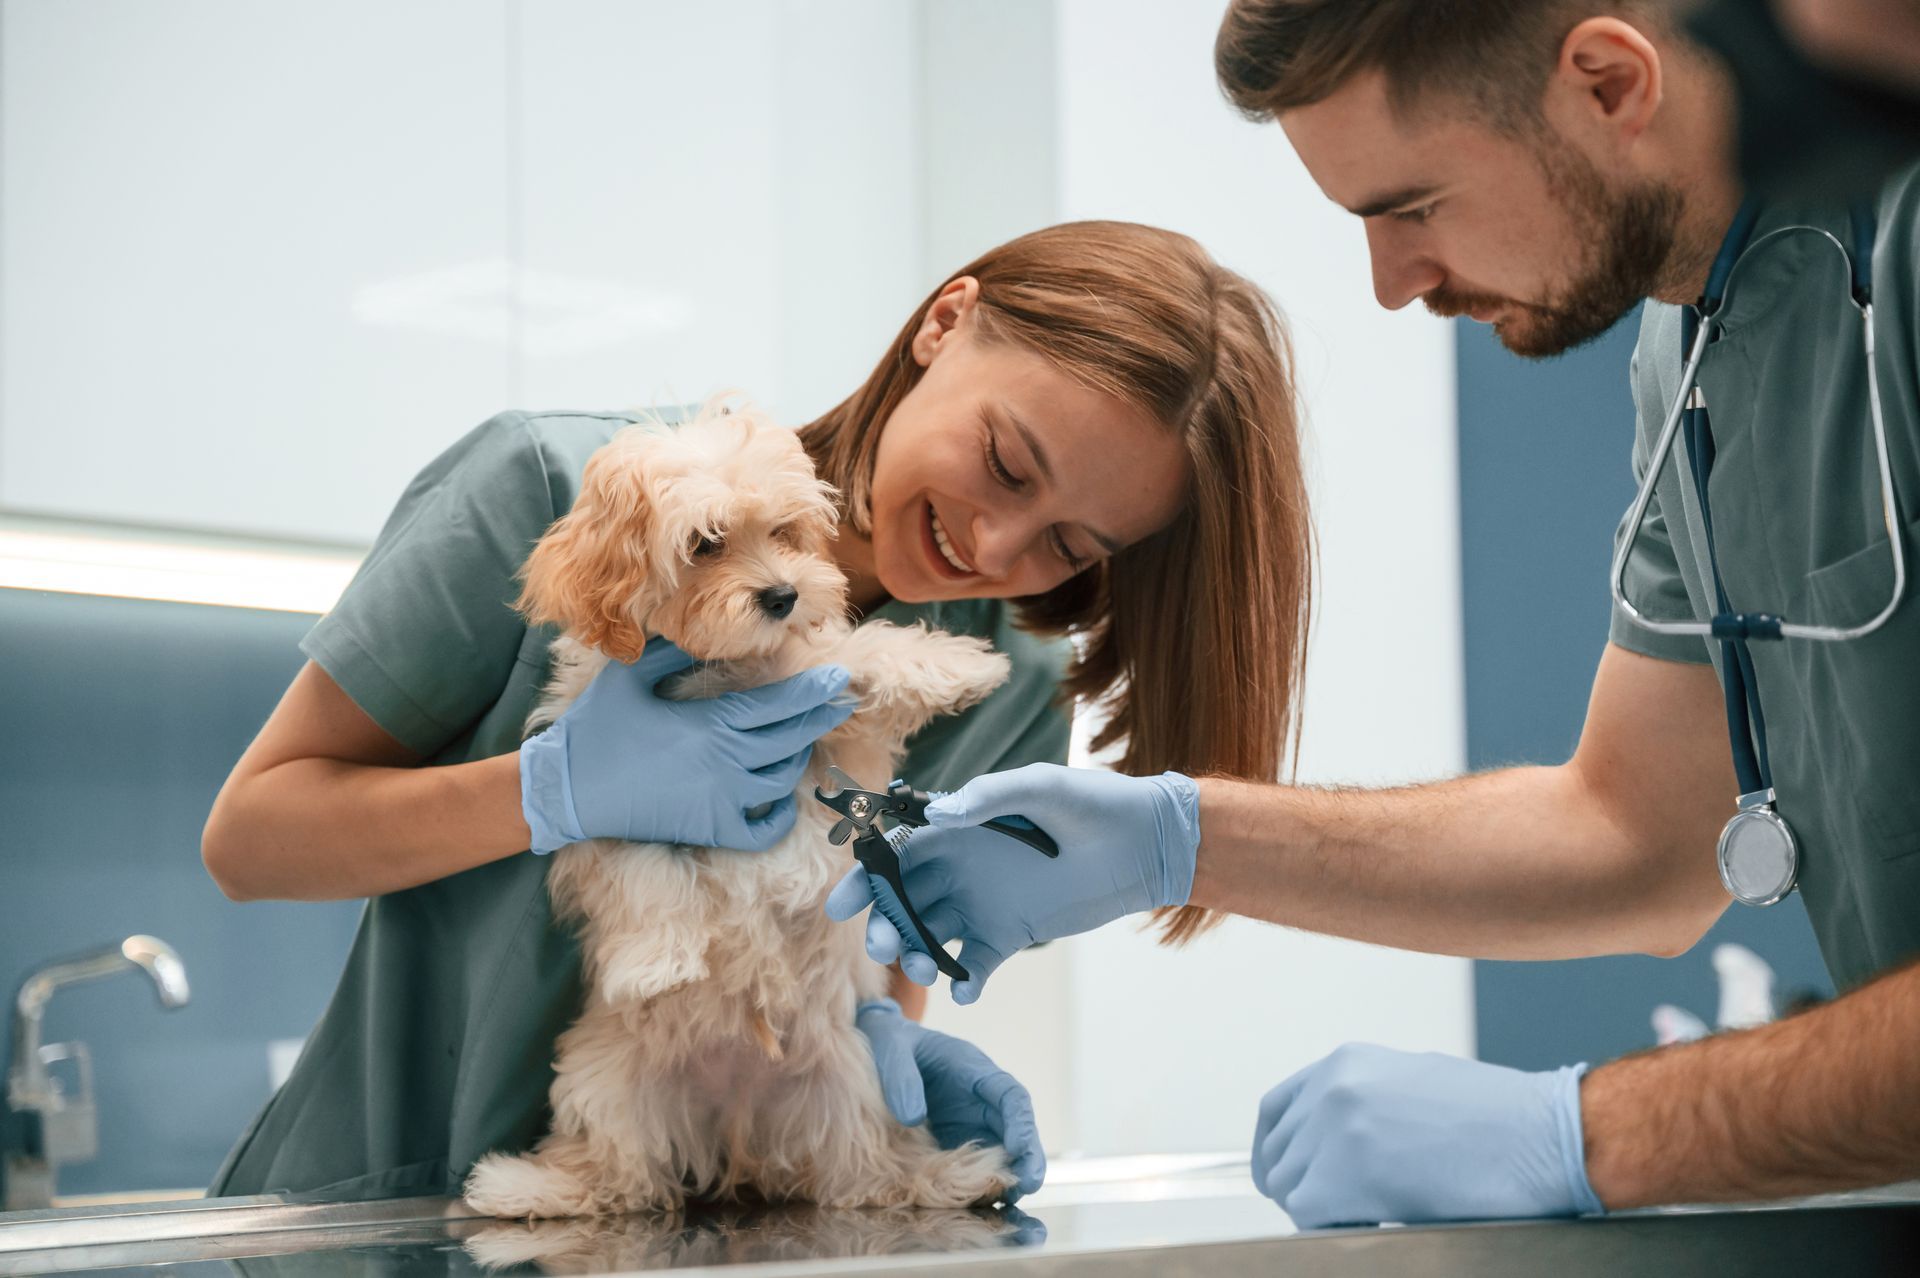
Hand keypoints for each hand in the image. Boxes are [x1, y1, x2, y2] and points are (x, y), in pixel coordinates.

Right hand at [520, 636, 850, 852]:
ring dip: (797, 758)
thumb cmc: (596, 729)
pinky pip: (763, 829)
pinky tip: (780, 797)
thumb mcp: (630, 676)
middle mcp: (726, 765)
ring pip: (782, 781)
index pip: (780, 705)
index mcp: (711, 725)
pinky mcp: (711, 829)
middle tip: (841, 701)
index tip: (840, 676)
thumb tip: (706, 634)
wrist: (566, 791)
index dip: (813, 690)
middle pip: (792, 740)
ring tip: (801, 739)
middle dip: (821, 717)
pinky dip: (779, 815)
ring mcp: (722, 802)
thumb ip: (673, 652)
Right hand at [825, 763, 1199, 1002]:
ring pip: (929, 936)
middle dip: (883, 925)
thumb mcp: (1040, 787)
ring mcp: (981, 905)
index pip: (893, 856)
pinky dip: (963, 982)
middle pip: (902, 902)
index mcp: (955, 830)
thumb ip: (987, 798)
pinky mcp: (1009, 936)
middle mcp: (958, 869)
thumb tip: (937, 817)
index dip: (863, 881)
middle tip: (883, 946)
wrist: (1143, 843)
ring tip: (925, 967)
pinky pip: (972, 964)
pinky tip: (967, 990)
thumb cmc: (1092, 802)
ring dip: (915, 955)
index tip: (841, 908)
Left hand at [854, 998, 1045, 1201]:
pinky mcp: (956, 1139)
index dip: (1020, 1122)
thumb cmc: (891, 1042)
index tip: (1020, 1148)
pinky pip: (977, 1162)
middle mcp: (980, 1097)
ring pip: (1004, 1148)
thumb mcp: (892, 1049)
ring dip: (1012, 1172)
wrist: (879, 1047)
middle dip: (1028, 1155)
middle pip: (1017, 1126)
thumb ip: (901, 1078)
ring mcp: (970, 1120)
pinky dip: (985, 1180)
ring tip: (1012, 1200)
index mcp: (972, 1068)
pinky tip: (984, 1200)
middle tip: (1029, 1184)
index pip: (1009, 1095)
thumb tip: (912, 1117)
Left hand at [1252, 1043, 1602, 1227]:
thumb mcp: (1413, 1082)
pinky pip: (1308, 1214)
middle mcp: (1332, 1089)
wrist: (1543, 1135)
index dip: (1280, 1150)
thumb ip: (1362, 1102)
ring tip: (1371, 1210)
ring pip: (1289, 1187)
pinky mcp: (1346, 1175)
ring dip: (1321, 1207)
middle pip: (1278, 1154)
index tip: (1290, 1176)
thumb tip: (1334, 1143)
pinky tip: (1375, 1220)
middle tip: (1342, 1206)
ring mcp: (1335, 1130)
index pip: (1276, 1111)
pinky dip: (1332, 1225)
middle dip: (1304, 1185)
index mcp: (1346, 1063)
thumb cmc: (1498, 1116)